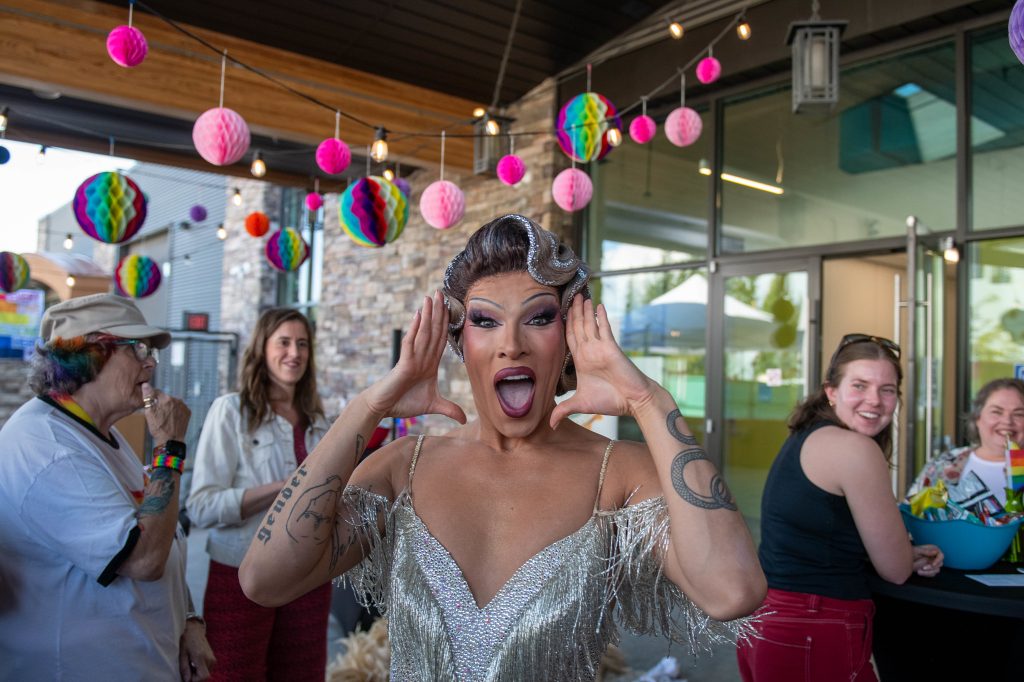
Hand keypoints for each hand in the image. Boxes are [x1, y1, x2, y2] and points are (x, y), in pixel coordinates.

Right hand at [142, 382, 190, 443]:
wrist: (171, 440)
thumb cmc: (158, 428)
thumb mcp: (149, 412)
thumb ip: (148, 396)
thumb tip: (146, 384)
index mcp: (166, 399)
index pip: (156, 392)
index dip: (151, 397)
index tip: (150, 403)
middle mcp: (177, 400)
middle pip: (165, 398)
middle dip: (161, 403)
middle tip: (158, 414)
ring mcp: (184, 406)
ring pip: (173, 403)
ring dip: (169, 407)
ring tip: (165, 417)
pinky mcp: (188, 412)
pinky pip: (180, 408)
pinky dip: (176, 411)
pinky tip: (172, 418)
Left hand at [178, 619, 214, 680]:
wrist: (194, 629)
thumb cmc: (186, 640)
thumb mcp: (182, 654)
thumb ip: (185, 669)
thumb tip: (187, 681)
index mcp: (201, 657)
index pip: (204, 677)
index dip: (195, 680)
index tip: (188, 677)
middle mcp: (210, 659)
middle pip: (206, 677)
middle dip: (196, 677)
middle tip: (188, 671)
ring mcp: (212, 658)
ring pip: (207, 673)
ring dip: (198, 673)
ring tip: (190, 665)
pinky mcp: (213, 658)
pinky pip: (207, 669)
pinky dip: (201, 669)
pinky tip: (194, 663)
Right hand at [365, 291, 465, 423]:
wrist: (383, 407)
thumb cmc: (404, 403)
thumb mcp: (432, 406)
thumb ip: (448, 409)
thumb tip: (464, 419)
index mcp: (429, 363)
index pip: (441, 339)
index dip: (447, 324)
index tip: (451, 307)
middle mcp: (421, 357)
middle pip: (433, 330)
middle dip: (438, 312)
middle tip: (442, 291)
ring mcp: (412, 358)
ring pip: (423, 333)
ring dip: (428, 314)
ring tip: (432, 296)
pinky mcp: (403, 364)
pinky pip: (411, 343)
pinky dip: (415, 329)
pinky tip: (419, 315)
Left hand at [550, 295, 655, 427]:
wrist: (633, 401)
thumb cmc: (610, 401)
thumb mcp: (581, 404)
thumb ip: (564, 410)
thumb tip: (550, 425)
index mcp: (581, 360)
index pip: (569, 338)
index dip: (564, 325)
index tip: (558, 312)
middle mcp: (590, 351)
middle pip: (578, 327)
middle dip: (573, 311)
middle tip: (569, 295)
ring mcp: (601, 348)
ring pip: (590, 324)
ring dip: (585, 310)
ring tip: (580, 295)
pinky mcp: (612, 348)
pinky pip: (605, 329)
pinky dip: (601, 317)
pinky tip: (598, 305)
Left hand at [912, 543, 942, 577]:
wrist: (904, 558)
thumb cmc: (910, 552)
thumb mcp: (917, 550)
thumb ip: (926, 551)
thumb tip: (935, 552)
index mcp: (933, 550)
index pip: (941, 556)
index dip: (938, 560)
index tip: (933, 564)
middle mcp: (935, 557)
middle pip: (940, 564)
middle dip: (932, 567)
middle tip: (923, 568)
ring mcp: (933, 564)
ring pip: (936, 570)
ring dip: (928, 572)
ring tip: (919, 571)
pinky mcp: (931, 570)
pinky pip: (932, 574)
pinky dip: (926, 574)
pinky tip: (919, 572)